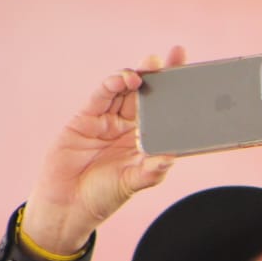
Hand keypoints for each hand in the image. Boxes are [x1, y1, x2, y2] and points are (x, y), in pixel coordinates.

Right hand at [21, 46, 186, 255]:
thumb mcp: (134, 183)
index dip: (177, 92)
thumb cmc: (105, 195)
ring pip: (124, 90)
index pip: (165, 110)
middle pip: (147, 93)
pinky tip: (123, 78)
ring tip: (149, 68)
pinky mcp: (86, 118)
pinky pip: (100, 97)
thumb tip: (171, 157)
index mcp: (146, 139)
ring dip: (137, 75)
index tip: (193, 75)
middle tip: (174, 56)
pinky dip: (111, 85)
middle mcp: (128, 126)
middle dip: (161, 74)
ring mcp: (107, 120)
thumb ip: (152, 170)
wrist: (68, 204)